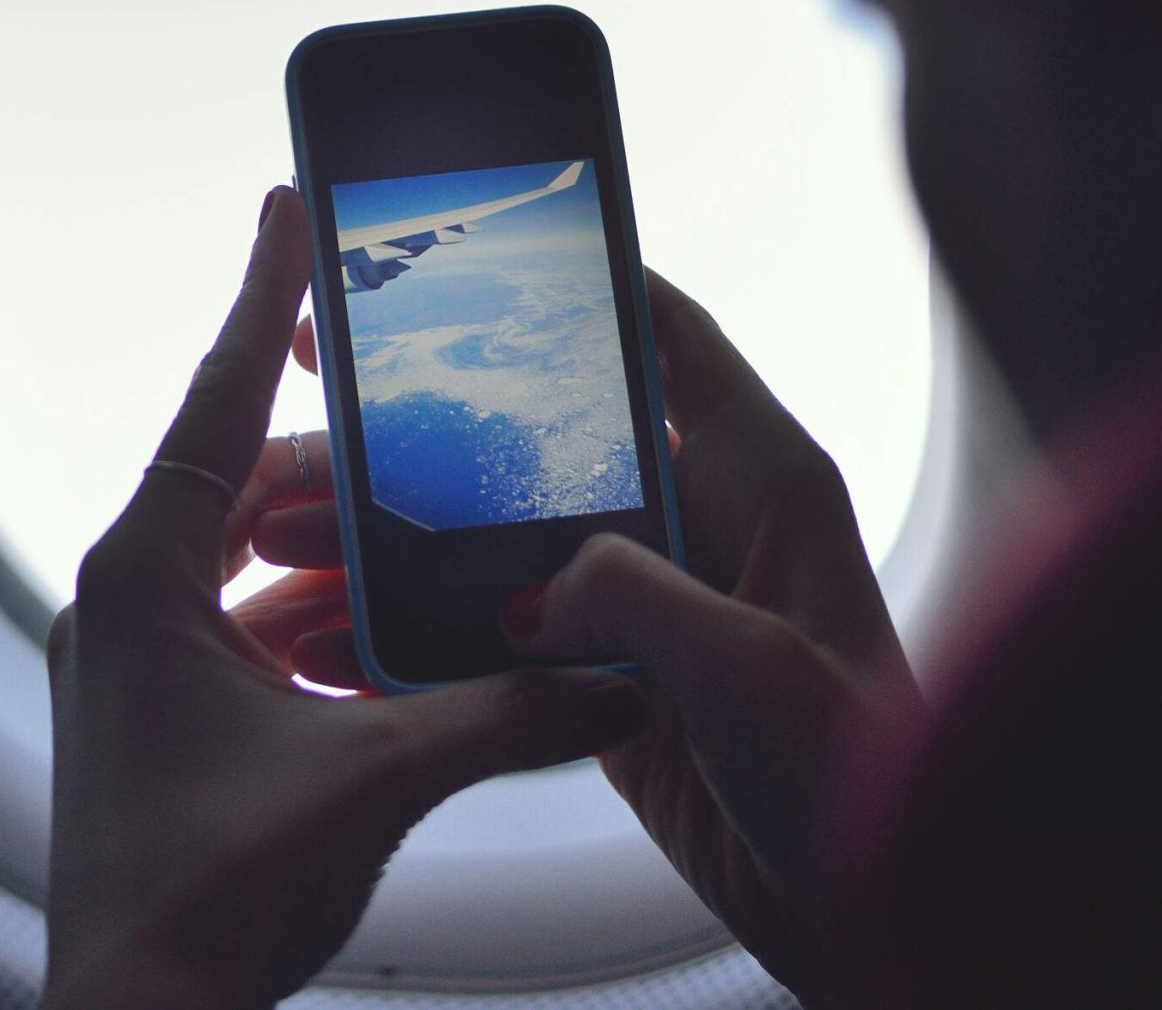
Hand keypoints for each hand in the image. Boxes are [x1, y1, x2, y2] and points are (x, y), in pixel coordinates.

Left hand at [41, 187, 648, 1009]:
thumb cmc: (203, 902)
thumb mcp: (375, 785)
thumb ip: (502, 718)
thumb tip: (615, 677)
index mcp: (145, 577)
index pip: (219, 400)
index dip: (263, 298)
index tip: (287, 206)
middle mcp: (122, 600)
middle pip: (247, 483)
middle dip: (341, 464)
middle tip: (420, 428)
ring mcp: (129, 660)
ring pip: (245, 561)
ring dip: (331, 555)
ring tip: (420, 539)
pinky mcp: (150, 714)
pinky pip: (238, 627)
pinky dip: (310, 622)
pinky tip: (380, 643)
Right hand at [257, 274, 919, 999]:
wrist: (872, 910)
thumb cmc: (867, 782)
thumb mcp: (754, 669)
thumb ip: (637, 596)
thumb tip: (537, 582)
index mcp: (763, 479)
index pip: (667, 337)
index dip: (577, 281)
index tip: (472, 250)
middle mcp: (704, 521)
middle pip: (538, 436)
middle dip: (422, 428)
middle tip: (325, 403)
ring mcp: (653, 600)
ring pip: (494, 538)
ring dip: (393, 541)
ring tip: (289, 536)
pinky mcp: (613, 677)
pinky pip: (492, 634)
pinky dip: (413, 634)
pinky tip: (338, 641)